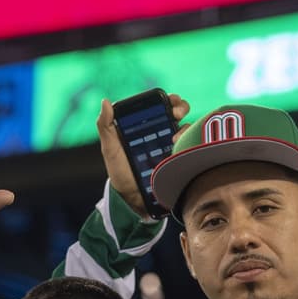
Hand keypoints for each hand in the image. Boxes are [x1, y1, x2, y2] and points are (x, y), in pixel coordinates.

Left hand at [97, 93, 188, 216]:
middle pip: (179, 112)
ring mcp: (173, 146)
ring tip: (175, 137)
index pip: (161, 105)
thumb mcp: (110, 148)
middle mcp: (162, 132)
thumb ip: (105, 125)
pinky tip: (179, 149)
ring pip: (188, 128)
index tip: (170, 100)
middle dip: (181, 107)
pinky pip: (192, 147)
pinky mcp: (180, 159)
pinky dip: (190, 143)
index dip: (168, 99)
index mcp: (146, 126)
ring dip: (186, 127)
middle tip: (176, 114)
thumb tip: (105, 101)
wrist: (132, 200)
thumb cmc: (120, 172)